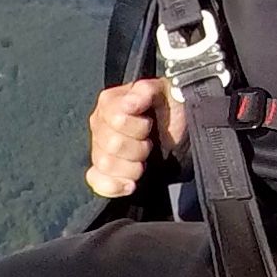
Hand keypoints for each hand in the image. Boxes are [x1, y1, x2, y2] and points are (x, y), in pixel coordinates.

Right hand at [84, 78, 186, 198]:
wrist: (180, 134)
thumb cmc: (171, 110)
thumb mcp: (165, 93)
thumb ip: (146, 91)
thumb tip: (129, 104)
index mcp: (109, 102)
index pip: (117, 119)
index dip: (138, 126)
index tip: (150, 124)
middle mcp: (99, 124)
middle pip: (112, 145)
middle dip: (139, 148)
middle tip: (149, 143)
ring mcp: (98, 149)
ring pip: (105, 164)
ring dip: (131, 167)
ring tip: (143, 161)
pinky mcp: (102, 172)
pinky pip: (96, 181)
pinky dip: (113, 186)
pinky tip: (130, 184)